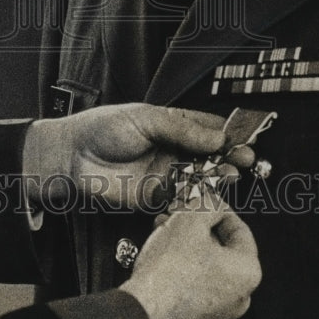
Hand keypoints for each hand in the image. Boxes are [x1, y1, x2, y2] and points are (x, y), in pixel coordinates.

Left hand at [23, 103, 253, 211]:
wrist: (72, 157)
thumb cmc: (102, 128)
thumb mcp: (145, 118)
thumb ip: (181, 128)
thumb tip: (216, 135)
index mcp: (169, 125)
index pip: (205, 127)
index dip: (226, 132)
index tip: (245, 136)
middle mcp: (170, 150)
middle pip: (208, 154)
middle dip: (228, 156)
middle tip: (245, 158)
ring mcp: (164, 174)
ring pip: (200, 178)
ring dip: (218, 177)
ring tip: (232, 174)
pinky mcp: (155, 197)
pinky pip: (183, 200)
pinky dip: (198, 198)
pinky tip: (209, 194)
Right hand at [120, 190, 260, 318]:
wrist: (143, 311)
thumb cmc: (169, 273)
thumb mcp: (190, 220)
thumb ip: (207, 204)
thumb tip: (211, 201)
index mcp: (247, 272)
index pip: (240, 229)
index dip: (218, 209)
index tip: (205, 202)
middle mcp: (239, 297)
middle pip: (222, 249)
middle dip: (198, 227)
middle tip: (181, 214)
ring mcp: (218, 314)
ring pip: (206, 267)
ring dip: (187, 244)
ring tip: (165, 229)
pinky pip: (195, 287)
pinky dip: (182, 268)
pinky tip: (163, 254)